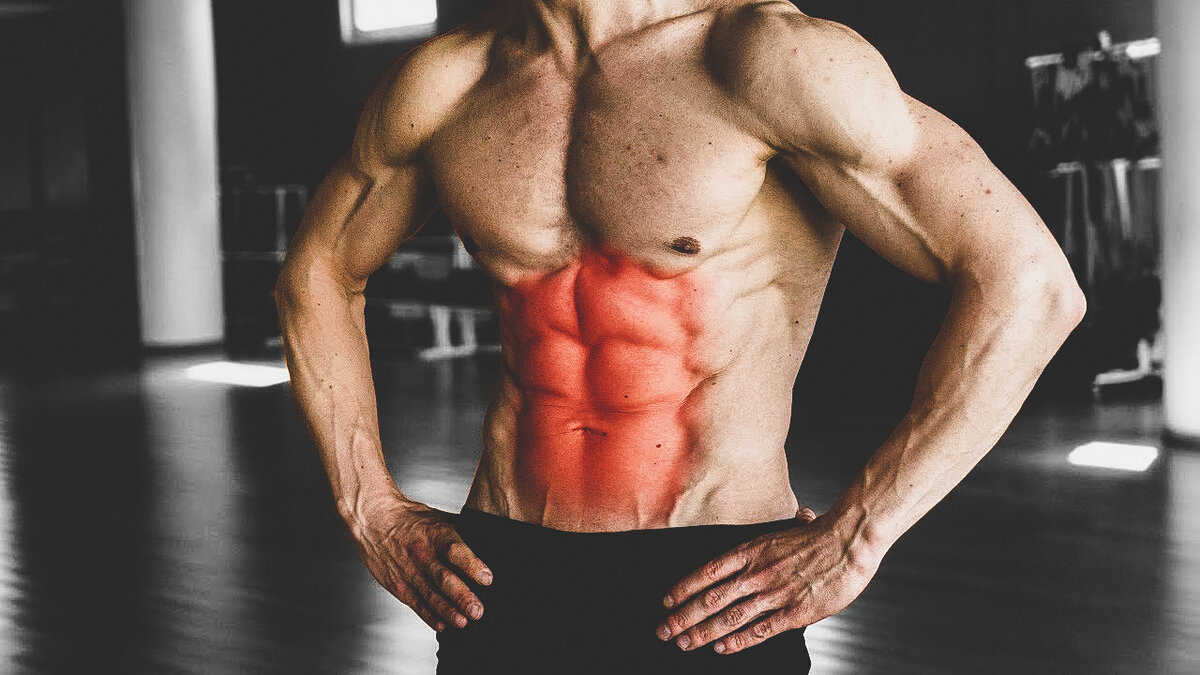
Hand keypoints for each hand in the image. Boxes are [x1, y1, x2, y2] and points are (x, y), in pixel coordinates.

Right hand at [344, 491, 492, 631]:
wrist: (373, 519)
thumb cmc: (410, 518)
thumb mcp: (439, 518)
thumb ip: (462, 534)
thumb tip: (490, 545)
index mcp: (435, 534)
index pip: (455, 550)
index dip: (472, 565)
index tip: (487, 579)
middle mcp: (422, 554)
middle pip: (443, 578)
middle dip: (462, 596)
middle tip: (478, 610)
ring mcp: (409, 571)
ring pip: (430, 595)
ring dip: (448, 611)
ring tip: (463, 622)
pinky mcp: (398, 584)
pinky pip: (415, 603)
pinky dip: (429, 616)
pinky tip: (442, 625)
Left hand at [656, 507, 879, 653]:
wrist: (849, 542)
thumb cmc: (819, 536)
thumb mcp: (781, 530)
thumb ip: (768, 540)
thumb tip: (777, 526)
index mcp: (750, 551)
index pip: (707, 572)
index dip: (683, 588)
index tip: (666, 601)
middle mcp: (756, 572)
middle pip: (710, 598)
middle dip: (683, 617)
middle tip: (664, 630)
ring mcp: (773, 593)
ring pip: (729, 617)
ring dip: (703, 633)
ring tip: (684, 643)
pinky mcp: (794, 612)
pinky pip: (760, 630)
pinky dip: (738, 641)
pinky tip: (722, 648)